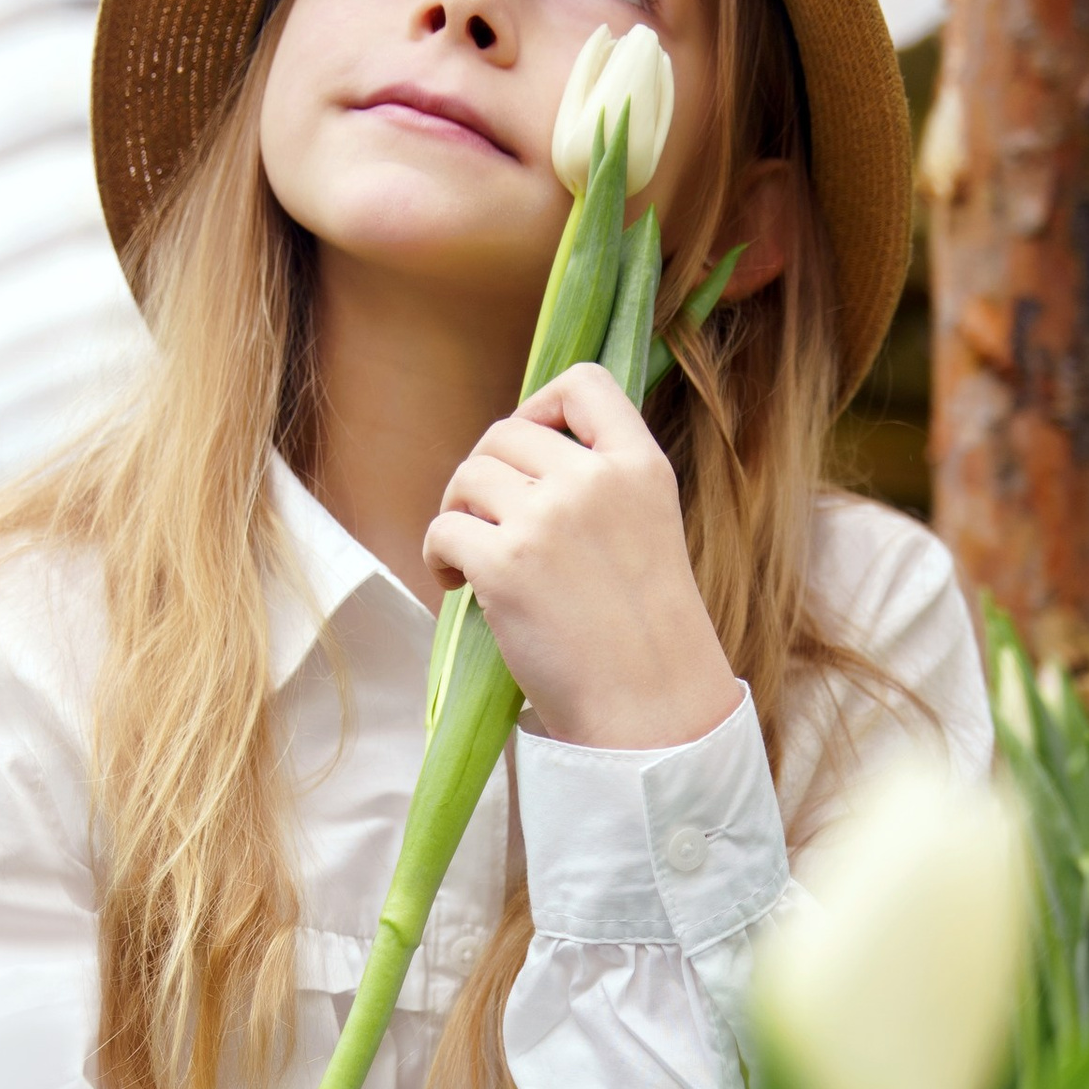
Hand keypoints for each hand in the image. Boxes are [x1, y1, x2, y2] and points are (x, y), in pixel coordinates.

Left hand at [422, 367, 741, 750]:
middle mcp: (593, 480)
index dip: (541, 404)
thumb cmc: (646, 632)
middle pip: (504, 432)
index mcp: (640, 466)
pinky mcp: (504, 565)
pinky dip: (437, 553)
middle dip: (485, 473)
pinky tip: (456, 584)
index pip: (584, 382)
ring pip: (467, 476)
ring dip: (456, 512)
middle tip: (488, 520)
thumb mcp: (650, 528)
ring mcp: (547, 519)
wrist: (652, 706)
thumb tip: (520, 457)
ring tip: (470, 557)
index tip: (529, 445)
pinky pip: (442, 528)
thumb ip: (601, 486)